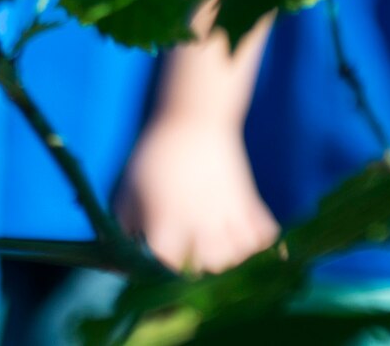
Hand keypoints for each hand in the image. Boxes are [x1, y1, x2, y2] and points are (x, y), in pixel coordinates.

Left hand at [118, 116, 278, 271]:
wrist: (193, 121)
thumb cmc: (155, 156)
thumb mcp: (129, 186)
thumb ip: (125, 221)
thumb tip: (128, 248)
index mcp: (165, 217)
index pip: (168, 262)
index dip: (163, 265)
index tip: (162, 257)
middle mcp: (200, 221)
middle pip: (210, 266)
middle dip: (200, 266)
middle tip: (191, 254)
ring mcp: (229, 215)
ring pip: (239, 257)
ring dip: (229, 259)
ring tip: (216, 249)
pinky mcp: (251, 205)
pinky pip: (264, 239)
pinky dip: (256, 244)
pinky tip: (241, 238)